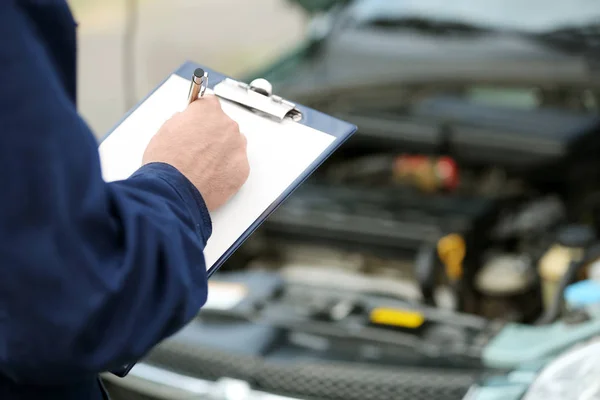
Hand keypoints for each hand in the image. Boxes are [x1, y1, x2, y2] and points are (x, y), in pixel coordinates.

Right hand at [143, 95, 249, 210]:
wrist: (174, 191)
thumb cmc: (166, 162)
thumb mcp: (165, 130)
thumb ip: (182, 121)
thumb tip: (187, 123)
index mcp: (208, 110)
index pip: (210, 104)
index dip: (201, 116)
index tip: (198, 122)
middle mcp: (228, 125)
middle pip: (223, 126)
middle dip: (212, 136)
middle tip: (197, 151)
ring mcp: (238, 147)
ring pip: (233, 145)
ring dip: (222, 152)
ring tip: (203, 166)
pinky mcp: (243, 168)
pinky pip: (236, 165)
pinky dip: (227, 170)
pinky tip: (211, 177)